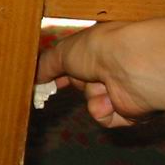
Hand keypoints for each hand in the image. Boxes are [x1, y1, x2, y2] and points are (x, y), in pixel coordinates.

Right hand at [36, 22, 156, 128]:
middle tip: (84, 78)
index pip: (78, 62)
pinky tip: (113, 100)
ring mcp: (122, 88)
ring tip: (105, 86)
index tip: (48, 81)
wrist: (130, 66)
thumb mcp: (62, 52)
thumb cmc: (97, 50)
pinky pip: (105, 117)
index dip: (63, 72)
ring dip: (93, 96)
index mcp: (100, 47)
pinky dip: (104, 110)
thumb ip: (46, 65)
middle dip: (79, 84)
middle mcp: (113, 66)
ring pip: (92, 102)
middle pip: (84, 84)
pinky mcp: (129, 109)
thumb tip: (33, 76)